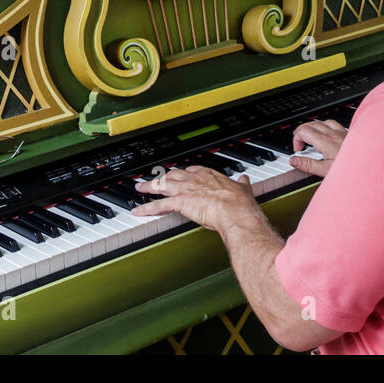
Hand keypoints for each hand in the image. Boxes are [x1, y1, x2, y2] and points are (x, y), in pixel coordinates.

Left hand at [132, 165, 260, 233]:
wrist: (235, 212)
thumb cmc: (239, 203)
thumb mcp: (243, 189)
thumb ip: (242, 184)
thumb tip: (245, 180)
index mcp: (209, 175)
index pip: (191, 170)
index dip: (184, 173)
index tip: (181, 174)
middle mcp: (194, 180)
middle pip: (173, 175)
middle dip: (163, 177)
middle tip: (156, 178)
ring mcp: (186, 190)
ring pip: (162, 186)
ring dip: (149, 187)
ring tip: (140, 187)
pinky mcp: (180, 203)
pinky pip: (159, 206)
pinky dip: (147, 208)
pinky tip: (138, 211)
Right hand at [289, 118, 346, 177]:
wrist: (369, 166)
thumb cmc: (351, 169)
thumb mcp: (325, 171)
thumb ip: (307, 165)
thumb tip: (293, 161)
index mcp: (325, 141)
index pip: (303, 131)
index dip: (296, 138)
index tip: (297, 149)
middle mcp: (333, 134)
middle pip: (311, 124)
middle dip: (301, 131)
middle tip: (299, 142)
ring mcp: (342, 133)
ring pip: (322, 122)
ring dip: (313, 127)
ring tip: (310, 136)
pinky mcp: (348, 135)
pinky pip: (334, 124)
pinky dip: (326, 126)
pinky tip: (327, 133)